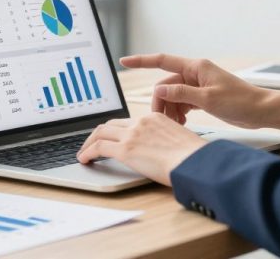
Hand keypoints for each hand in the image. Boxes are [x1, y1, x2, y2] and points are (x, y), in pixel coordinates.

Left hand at [76, 114, 207, 185]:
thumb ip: (166, 142)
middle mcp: (141, 122)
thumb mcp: (179, 141)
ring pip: (101, 133)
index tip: (111, 137)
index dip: (116, 130)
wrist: (195, 161)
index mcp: (155, 118)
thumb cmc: (194, 157)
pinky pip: (99, 148)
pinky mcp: (126, 149)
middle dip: (98, 134)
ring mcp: (132, 135)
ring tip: (84, 152)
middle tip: (92, 143)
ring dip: (89, 143)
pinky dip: (88, 152)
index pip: (129, 121)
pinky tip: (84, 159)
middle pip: (111, 124)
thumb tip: (164, 154)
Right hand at [121, 53, 279, 132]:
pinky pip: (182, 103)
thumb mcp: (208, 99)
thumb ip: (182, 94)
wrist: (260, 110)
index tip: (124, 61)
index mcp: (195, 67)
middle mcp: (195, 73)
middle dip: (160, 102)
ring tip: (175, 125)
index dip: (141, 61)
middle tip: (162, 121)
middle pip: (166, 85)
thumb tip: (160, 90)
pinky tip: (181, 123)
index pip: (162, 60)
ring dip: (170, 110)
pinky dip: (179, 112)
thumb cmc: (240, 101)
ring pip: (173, 96)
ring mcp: (198, 85)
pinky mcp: (202, 97)